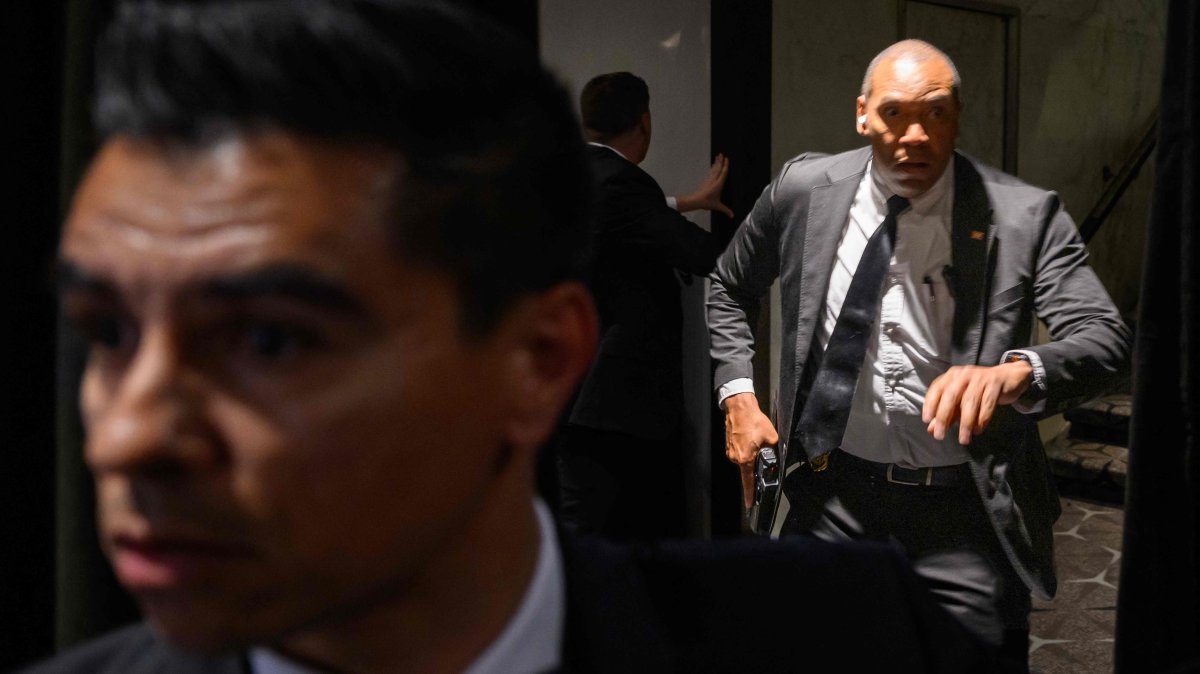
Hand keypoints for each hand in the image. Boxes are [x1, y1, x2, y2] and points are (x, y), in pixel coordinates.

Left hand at [676, 153, 732, 217]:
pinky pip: (710, 172)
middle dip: (720, 161)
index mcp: (718, 184)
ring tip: (718, 156)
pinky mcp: (705, 181)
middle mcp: (714, 180)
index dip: (725, 165)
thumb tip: (732, 215)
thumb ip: (725, 210)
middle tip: (722, 154)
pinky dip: (712, 168)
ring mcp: (709, 180)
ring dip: (716, 162)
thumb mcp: (717, 206)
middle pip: (718, 168)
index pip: (723, 173)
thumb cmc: (705, 202)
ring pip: (713, 169)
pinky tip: (713, 166)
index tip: (727, 159)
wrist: (695, 201)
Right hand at [723, 392, 778, 507]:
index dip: (750, 495)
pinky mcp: (730, 445)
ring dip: (752, 454)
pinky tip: (751, 438)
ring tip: (756, 440)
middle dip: (757, 464)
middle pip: (748, 469)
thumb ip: (774, 451)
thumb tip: (776, 458)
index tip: (750, 504)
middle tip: (762, 450)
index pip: (748, 482)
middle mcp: (735, 457)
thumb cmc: (752, 420)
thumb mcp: (771, 437)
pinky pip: (740, 452)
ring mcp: (731, 451)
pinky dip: (747, 448)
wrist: (739, 407)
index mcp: (745, 458)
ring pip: (745, 459)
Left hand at [921, 361, 1033, 444]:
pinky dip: (982, 419)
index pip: (937, 388)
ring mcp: (980, 378)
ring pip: (970, 402)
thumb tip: (931, 429)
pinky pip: (987, 404)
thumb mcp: (961, 400)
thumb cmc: (980, 390)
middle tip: (940, 435)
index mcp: (952, 376)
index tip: (926, 420)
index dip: (930, 404)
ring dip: (965, 423)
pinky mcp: (995, 384)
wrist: (1008, 377)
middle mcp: (964, 375)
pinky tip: (978, 430)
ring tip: (963, 439)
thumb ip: (948, 414)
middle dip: (944, 417)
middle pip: (951, 396)